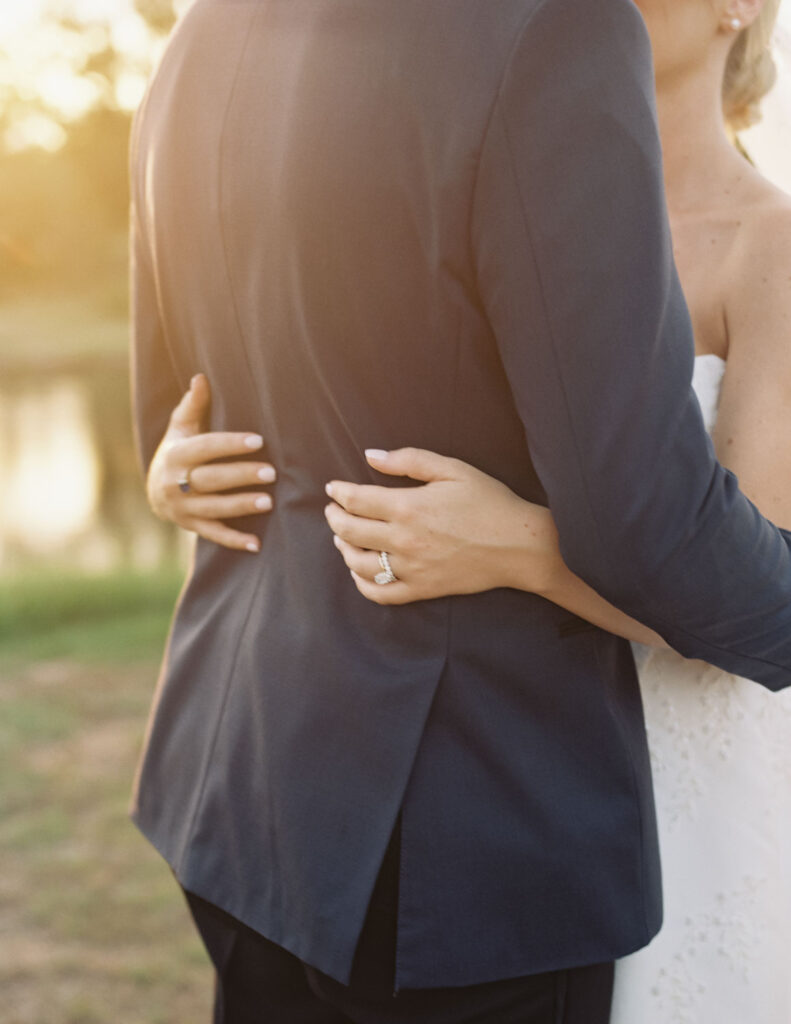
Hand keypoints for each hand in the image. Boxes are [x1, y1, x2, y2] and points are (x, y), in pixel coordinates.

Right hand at [146, 373, 275, 552]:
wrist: (155, 488)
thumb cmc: (178, 450)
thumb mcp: (181, 427)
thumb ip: (193, 405)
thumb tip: (201, 378)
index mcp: (176, 455)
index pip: (205, 448)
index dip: (230, 444)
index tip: (258, 440)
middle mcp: (174, 484)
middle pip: (210, 479)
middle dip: (240, 476)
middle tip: (271, 472)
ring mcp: (182, 508)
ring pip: (213, 508)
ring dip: (241, 506)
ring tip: (268, 502)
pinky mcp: (191, 526)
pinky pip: (214, 535)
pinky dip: (234, 541)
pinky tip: (257, 544)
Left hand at [324, 448, 563, 603]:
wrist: (521, 545)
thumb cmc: (489, 502)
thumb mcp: (452, 470)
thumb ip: (408, 460)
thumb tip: (370, 456)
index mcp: (408, 507)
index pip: (356, 500)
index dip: (338, 493)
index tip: (333, 488)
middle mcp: (404, 540)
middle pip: (349, 531)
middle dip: (334, 517)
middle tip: (333, 509)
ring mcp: (411, 568)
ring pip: (358, 563)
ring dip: (343, 548)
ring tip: (342, 537)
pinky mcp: (422, 589)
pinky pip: (380, 593)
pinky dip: (362, 583)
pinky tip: (360, 571)